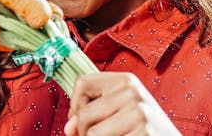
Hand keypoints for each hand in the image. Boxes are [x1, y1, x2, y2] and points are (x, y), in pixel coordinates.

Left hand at [65, 72, 181, 135]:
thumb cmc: (143, 128)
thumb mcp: (121, 110)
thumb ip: (93, 111)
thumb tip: (69, 127)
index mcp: (126, 80)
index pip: (82, 83)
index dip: (76, 105)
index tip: (85, 118)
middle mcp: (133, 92)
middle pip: (84, 114)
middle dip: (85, 132)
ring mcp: (139, 114)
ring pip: (92, 134)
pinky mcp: (143, 133)